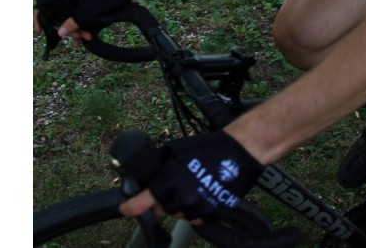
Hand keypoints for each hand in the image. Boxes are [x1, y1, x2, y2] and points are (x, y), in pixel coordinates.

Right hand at [34, 0, 132, 43]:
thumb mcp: (88, 11)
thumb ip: (73, 23)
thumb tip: (59, 33)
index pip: (43, 7)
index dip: (38, 20)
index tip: (40, 32)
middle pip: (59, 17)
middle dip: (66, 30)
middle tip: (76, 39)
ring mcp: (77, 2)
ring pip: (70, 19)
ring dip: (76, 30)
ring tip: (86, 38)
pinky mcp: (86, 5)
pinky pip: (79, 17)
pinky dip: (81, 27)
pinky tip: (87, 37)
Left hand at [119, 131, 263, 221]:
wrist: (241, 151)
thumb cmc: (210, 146)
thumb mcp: (179, 148)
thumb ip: (161, 163)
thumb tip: (151, 170)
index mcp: (168, 183)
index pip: (141, 203)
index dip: (130, 207)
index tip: (125, 209)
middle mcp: (180, 200)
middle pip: (162, 210)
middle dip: (164, 199)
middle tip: (177, 183)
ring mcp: (197, 210)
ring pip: (180, 215)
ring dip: (182, 204)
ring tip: (195, 185)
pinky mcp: (212, 216)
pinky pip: (197, 219)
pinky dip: (198, 209)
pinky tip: (206, 192)